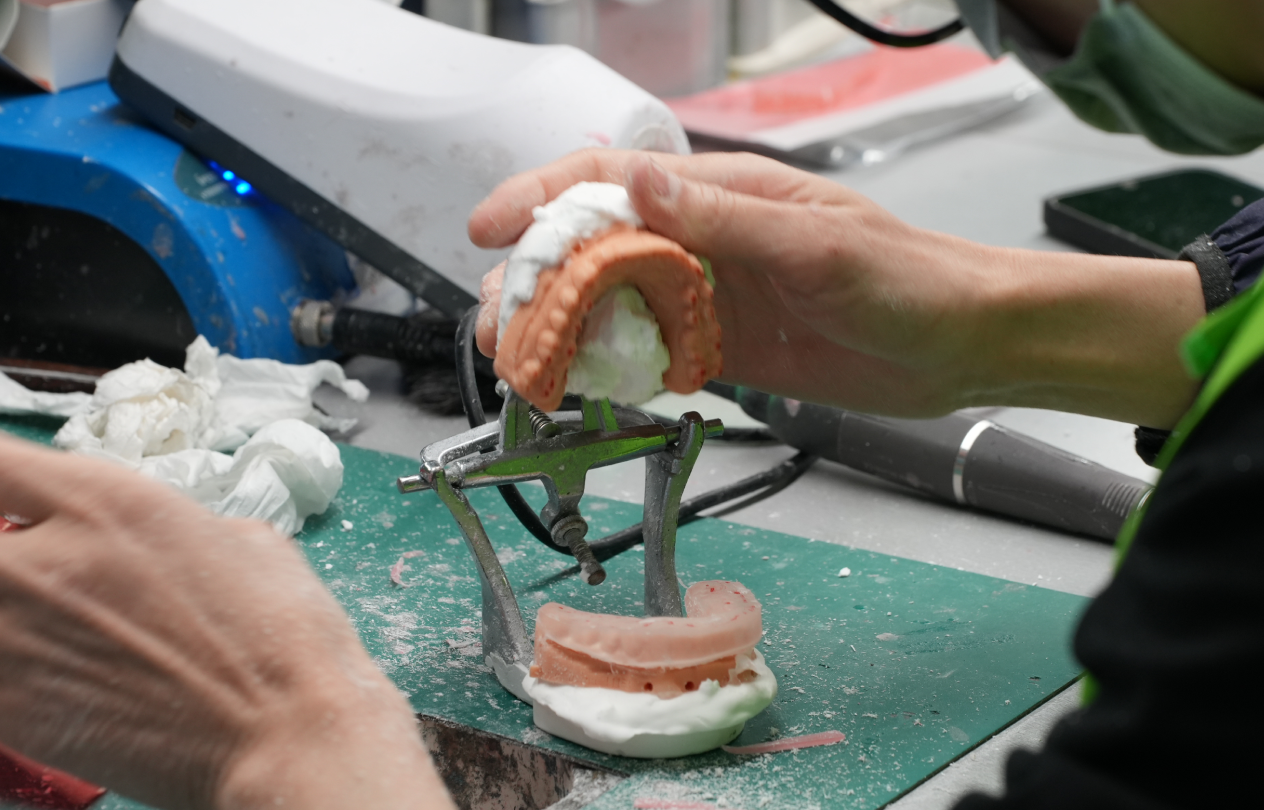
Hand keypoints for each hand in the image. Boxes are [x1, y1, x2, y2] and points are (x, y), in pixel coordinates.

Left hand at [0, 432, 453, 809]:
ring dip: (13, 614)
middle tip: (45, 578)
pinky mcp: (7, 708)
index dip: (2, 484)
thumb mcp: (243, 541)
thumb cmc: (282, 640)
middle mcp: (44, 560)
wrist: (285, 734)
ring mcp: (15, 637)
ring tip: (64, 632)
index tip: (13, 502)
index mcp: (105, 502)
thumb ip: (174, 526)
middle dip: (9, 555)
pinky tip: (65, 678)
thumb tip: (160, 539)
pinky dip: (15, 669)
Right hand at [471, 150, 1203, 425]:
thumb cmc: (907, 277)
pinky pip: (651, 353)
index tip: (488, 229)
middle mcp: (706, 242)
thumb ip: (722, 221)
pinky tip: (579, 385)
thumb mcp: (814, 244)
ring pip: (613, 305)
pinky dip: (610, 368)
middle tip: (496, 323)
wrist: (960, 345)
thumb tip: (637, 184)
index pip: (611, 182)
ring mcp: (712, 297)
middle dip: (535, 280)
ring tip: (520, 362)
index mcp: (722, 197)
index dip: (541, 198)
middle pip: (596, 250)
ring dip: (562, 330)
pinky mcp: (726, 349)